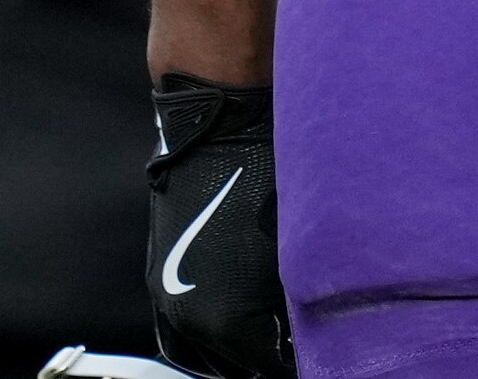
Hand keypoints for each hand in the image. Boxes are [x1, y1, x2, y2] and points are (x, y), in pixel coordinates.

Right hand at [146, 77, 292, 378]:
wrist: (221, 124)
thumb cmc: (273, 177)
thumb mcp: (300, 249)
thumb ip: (302, 300)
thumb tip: (315, 328)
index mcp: (226, 321)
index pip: (268, 367)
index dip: (298, 361)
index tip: (320, 355)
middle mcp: (188, 318)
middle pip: (233, 366)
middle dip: (262, 358)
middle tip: (294, 349)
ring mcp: (166, 297)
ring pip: (203, 353)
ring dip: (233, 352)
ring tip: (269, 340)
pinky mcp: (156, 275)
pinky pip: (180, 330)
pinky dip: (209, 336)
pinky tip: (238, 325)